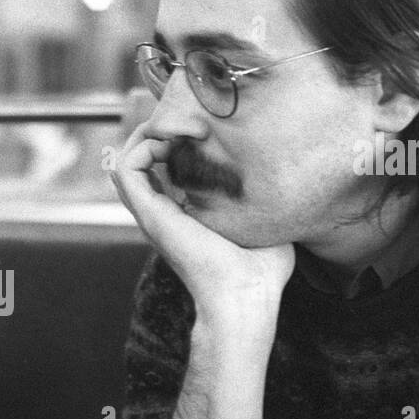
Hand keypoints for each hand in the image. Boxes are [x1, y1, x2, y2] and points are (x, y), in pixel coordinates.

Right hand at [110, 128, 294, 328]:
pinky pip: (125, 169)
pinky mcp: (150, 213)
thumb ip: (268, 201)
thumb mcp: (267, 222)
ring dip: (147, 133)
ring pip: (126, 160)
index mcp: (184, 214)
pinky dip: (142, 145)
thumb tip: (294, 183)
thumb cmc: (261, 271)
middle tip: (193, 122)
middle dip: (159, 129)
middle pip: (140, 159)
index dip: (175, 140)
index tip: (207, 129)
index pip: (162, 168)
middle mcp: (163, 211)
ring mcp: (153, 212)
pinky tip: (173, 140)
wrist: (245, 295)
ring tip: (180, 127)